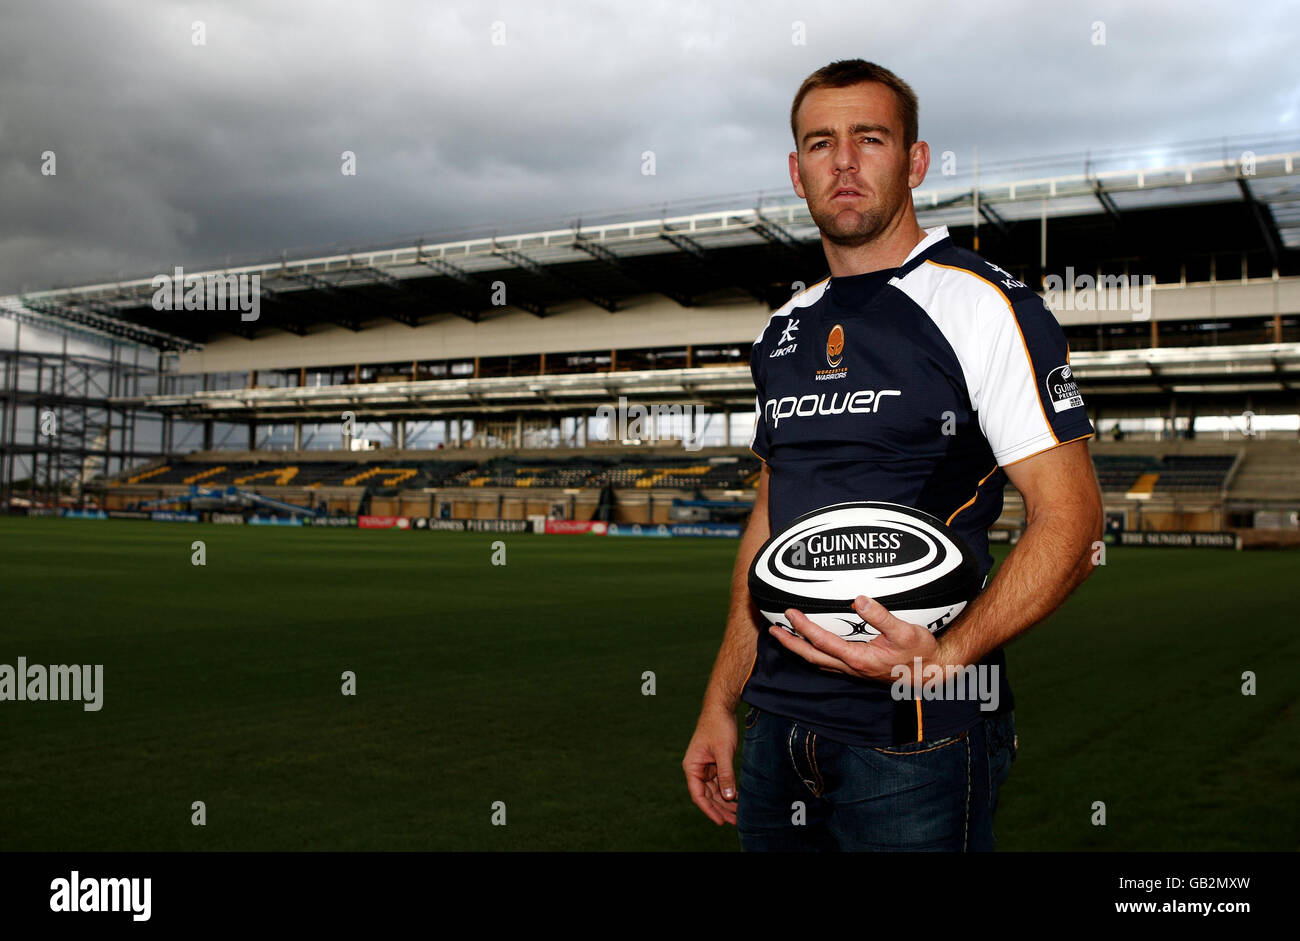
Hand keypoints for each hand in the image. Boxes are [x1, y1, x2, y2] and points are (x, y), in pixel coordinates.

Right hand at [682, 705, 738, 825]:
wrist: (721, 707)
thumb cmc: (718, 726)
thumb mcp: (723, 752)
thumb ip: (726, 775)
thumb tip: (729, 797)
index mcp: (692, 766)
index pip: (698, 795)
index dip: (709, 810)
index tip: (720, 821)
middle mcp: (696, 768)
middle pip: (707, 795)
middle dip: (720, 808)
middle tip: (734, 821)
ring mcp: (705, 766)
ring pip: (714, 790)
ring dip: (725, 801)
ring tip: (738, 814)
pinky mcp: (714, 762)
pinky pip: (720, 781)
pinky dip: (728, 790)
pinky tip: (738, 798)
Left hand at [769, 595, 937, 683]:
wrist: (932, 673)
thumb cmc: (920, 652)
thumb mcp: (905, 632)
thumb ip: (881, 616)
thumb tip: (858, 600)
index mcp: (859, 659)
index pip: (823, 642)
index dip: (804, 628)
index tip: (790, 613)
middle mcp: (852, 667)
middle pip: (813, 657)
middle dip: (791, 643)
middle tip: (772, 630)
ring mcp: (854, 671)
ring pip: (819, 662)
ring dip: (799, 650)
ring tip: (784, 637)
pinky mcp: (859, 669)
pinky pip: (829, 663)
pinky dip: (814, 654)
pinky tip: (811, 647)